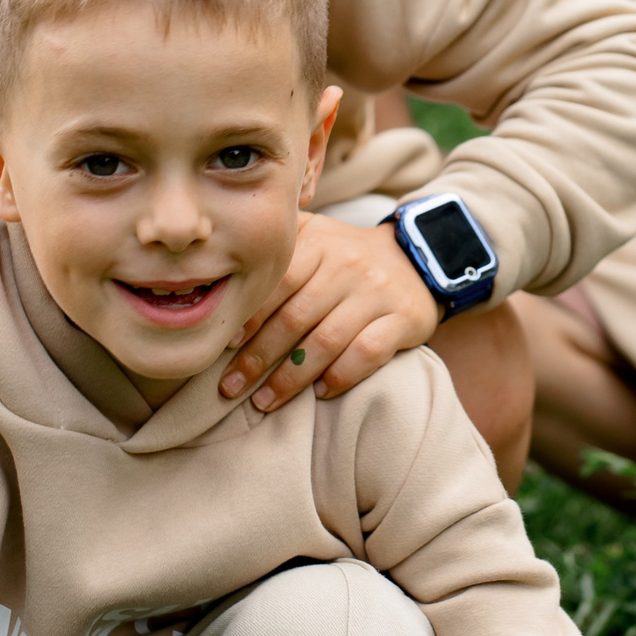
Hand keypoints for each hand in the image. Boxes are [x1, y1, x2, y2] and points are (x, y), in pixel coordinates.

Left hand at [222, 215, 442, 409]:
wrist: (416, 257)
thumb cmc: (346, 255)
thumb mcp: (313, 234)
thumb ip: (276, 247)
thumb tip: (219, 273)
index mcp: (319, 244)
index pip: (277, 283)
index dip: (248, 318)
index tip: (224, 347)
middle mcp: (348, 265)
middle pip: (295, 318)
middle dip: (257, 357)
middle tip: (230, 386)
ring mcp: (377, 293)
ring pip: (327, 341)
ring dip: (290, 378)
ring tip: (263, 401)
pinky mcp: (404, 318)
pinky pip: (367, 352)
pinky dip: (341, 376)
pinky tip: (320, 393)